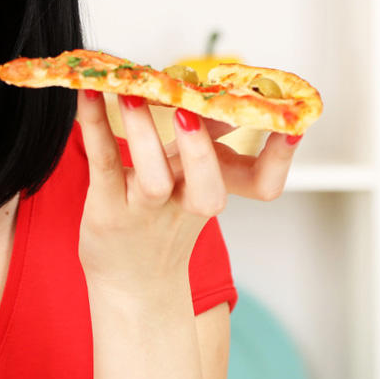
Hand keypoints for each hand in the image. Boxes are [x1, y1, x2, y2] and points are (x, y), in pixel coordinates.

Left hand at [75, 89, 302, 298]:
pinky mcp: (107, 206)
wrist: (132, 284)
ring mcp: (144, 209)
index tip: (292, 127)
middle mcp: (184, 205)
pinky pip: (103, 164)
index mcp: (213, 193)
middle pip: (207, 188)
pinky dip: (94, 127)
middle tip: (190, 110)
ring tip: (130, 94)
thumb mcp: (193, 187)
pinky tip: (88, 95)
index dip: (280, 160)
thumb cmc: (164, 225)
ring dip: (143, 133)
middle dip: (201, 150)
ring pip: (152, 178)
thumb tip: (221, 98)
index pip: (263, 185)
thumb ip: (208, 147)